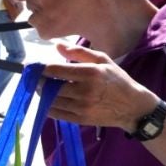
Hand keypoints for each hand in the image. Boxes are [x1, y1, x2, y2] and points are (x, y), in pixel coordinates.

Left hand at [42, 43, 159, 132]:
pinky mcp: (80, 119)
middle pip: (50, 87)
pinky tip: (49, 100)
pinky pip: (56, 114)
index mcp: (89, 73)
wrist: (132, 107)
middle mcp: (84, 91)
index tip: (33, 66)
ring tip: (42, 88)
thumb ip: (79, 52)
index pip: (56, 70)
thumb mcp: (103, 60)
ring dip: (42, 94)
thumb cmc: (117, 80)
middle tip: (35, 78)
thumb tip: (57, 46)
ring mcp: (81, 107)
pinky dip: (48, 107)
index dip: (40, 68)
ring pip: (51, 101)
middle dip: (39, 82)